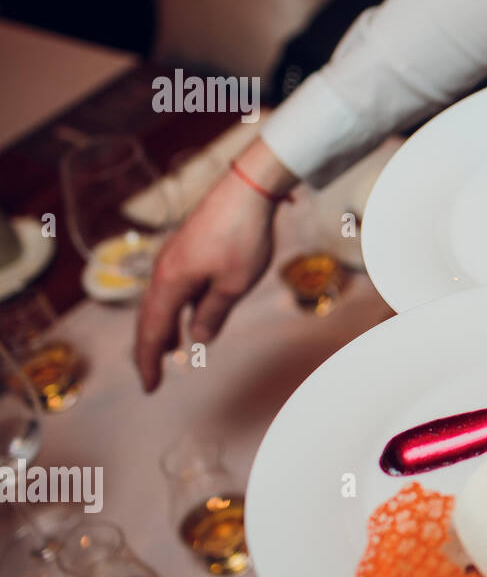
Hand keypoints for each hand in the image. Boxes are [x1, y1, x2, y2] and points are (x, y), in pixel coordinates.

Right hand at [134, 140, 293, 391]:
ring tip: (170, 349)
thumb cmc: (243, 237)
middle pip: (150, 317)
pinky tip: (190, 314)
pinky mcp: (187, 247)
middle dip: (151, 348)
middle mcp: (164, 270)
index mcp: (170, 283)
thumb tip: (199, 338)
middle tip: (153, 375)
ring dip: (164, 327)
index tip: (151, 388)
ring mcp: (174, 257)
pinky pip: (174, 286)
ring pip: (162, 301)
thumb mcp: (234, 284)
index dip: (149, 362)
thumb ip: (214, 313)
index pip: (152, 332)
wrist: (247, 189)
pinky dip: (177, 307)